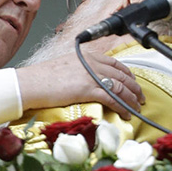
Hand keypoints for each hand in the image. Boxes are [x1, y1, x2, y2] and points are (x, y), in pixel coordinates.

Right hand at [16, 50, 144, 119]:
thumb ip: (79, 70)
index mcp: (87, 56)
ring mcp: (91, 76)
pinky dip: (123, 107)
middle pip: (122, 75)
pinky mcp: (88, 89)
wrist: (30, 83)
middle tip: (141, 97)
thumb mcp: (64, 66)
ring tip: (137, 108)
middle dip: (135, 88)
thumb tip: (85, 80)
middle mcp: (92, 63)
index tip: (133, 82)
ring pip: (121, 87)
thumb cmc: (41, 78)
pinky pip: (113, 99)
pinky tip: (127, 114)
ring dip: (132, 99)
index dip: (128, 74)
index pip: (115, 63)